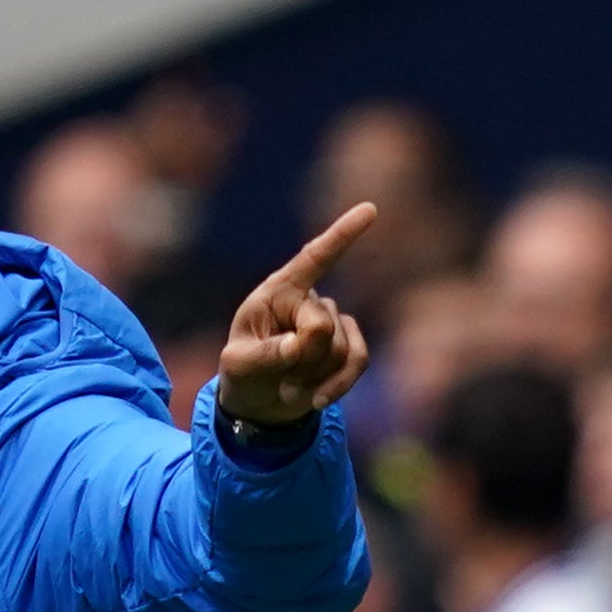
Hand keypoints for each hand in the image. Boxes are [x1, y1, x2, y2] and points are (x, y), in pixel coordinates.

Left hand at [217, 205, 380, 433]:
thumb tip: (303, 344)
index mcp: (279, 291)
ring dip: (316, 377)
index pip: (314, 258)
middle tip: (280, 381)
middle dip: (303, 360)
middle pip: (323, 327)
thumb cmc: (244, 373)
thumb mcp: (240, 366)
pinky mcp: (349, 346)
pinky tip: (317, 398)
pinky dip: (339, 385)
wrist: (261, 402)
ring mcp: (333, 322)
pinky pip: (358, 361)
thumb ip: (268, 354)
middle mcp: (309, 299)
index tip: (371, 210)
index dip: (342, 235)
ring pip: (342, 349)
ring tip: (289, 389)